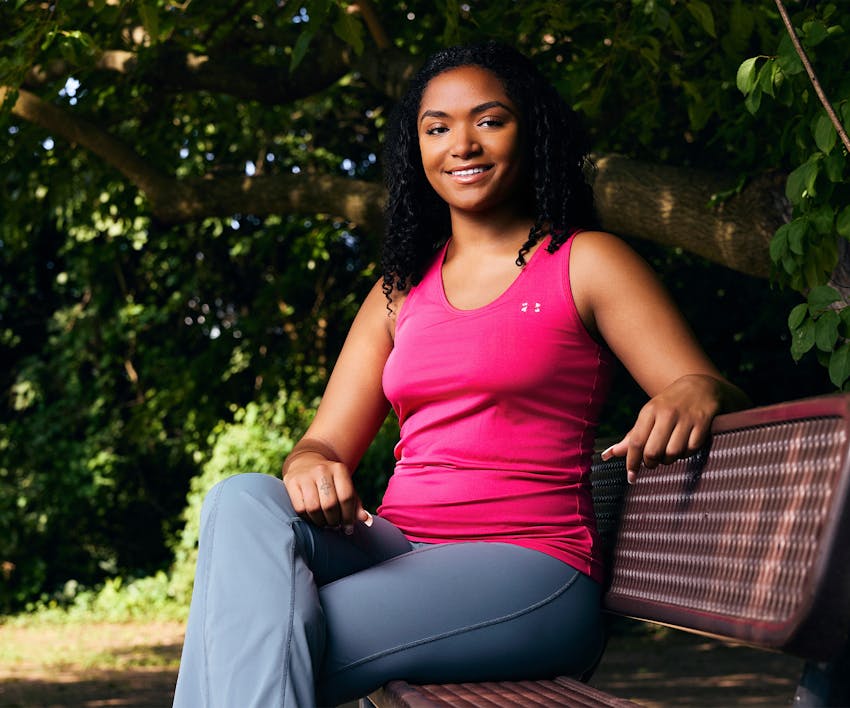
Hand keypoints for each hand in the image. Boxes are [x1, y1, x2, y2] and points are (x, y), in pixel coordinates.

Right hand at [283, 456, 370, 531]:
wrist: (305, 462)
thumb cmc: (330, 480)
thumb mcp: (344, 486)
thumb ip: (355, 503)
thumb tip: (367, 521)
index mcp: (339, 469)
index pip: (347, 497)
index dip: (349, 516)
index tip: (348, 528)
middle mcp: (322, 470)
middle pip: (330, 504)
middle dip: (334, 521)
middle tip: (335, 526)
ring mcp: (305, 475)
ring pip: (314, 508)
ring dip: (321, 522)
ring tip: (324, 523)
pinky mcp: (291, 482)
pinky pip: (300, 508)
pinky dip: (308, 518)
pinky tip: (312, 518)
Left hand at [601, 374, 724, 483]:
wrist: (699, 386)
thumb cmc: (668, 406)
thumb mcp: (648, 416)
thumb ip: (631, 437)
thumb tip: (610, 454)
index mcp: (649, 411)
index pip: (636, 442)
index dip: (632, 462)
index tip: (631, 477)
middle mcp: (666, 413)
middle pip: (653, 451)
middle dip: (651, 463)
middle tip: (652, 462)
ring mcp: (686, 418)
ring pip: (673, 453)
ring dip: (669, 460)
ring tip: (668, 454)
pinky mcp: (703, 422)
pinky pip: (692, 449)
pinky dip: (687, 454)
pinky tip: (684, 448)